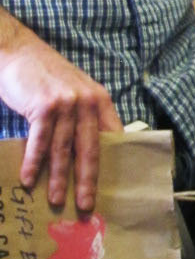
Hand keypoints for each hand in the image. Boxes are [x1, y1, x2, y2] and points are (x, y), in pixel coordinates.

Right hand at [0, 17, 121, 211]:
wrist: (18, 52)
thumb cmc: (44, 77)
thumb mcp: (73, 92)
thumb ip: (83, 117)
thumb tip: (84, 155)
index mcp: (100, 100)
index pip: (112, 136)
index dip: (109, 164)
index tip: (108, 188)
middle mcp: (88, 101)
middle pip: (90, 149)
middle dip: (88, 181)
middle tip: (86, 206)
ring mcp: (67, 103)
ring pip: (64, 149)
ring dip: (58, 178)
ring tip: (56, 201)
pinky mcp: (45, 105)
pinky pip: (40, 141)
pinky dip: (33, 163)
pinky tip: (28, 180)